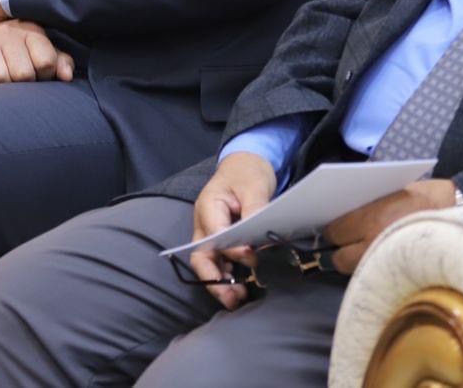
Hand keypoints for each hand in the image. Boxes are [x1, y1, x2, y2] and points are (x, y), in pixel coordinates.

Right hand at [0, 20, 74, 84]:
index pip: (46, 62)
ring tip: (6, 77)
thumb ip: (59, 61)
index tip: (41, 72)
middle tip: (22, 77)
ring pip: (0, 79)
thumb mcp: (41, 48)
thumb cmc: (19, 44)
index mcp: (31, 30)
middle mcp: (8, 32)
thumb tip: (67, 76)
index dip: (46, 74)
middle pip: (23, 74)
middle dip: (25, 82)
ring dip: (4, 85)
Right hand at [189, 152, 276, 310]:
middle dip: (214, 280)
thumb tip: (261, 241)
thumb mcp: (254, 186)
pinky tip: (242, 287)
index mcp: (208, 206)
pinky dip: (228, 276)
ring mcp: (211, 234)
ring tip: (238, 298)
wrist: (246, 164)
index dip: (230, 249)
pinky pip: (220, 262)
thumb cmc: (247, 172)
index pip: (214, 234)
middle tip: (234, 297)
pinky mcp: (222, 241)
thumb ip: (255, 212)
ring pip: (208, 264)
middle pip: (201, 257)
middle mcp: (204, 224)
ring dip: (220, 283)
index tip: (251, 257)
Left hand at [322, 179, 458, 274]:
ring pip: (355, 272)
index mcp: (371, 218)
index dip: (334, 230)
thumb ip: (369, 204)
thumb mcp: (396, 191)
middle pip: (340, 258)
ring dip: (356, 263)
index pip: (335, 231)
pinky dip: (373, 271)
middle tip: (346, 244)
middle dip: (340, 251)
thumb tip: (343, 214)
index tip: (336, 229)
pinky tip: (380, 262)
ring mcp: (386, 264)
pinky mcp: (398, 278)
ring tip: (364, 255)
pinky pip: (375, 276)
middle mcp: (374, 244)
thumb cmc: (429, 199)